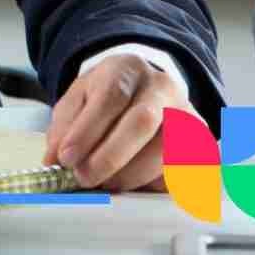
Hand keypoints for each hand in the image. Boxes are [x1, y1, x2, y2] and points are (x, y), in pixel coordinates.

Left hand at [43, 53, 194, 190]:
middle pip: (143, 121)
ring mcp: (187, 115)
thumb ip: (64, 127)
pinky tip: (134, 185)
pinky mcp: (199, 144)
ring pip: (164, 150)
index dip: (87, 131)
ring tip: (105, 183)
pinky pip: (181, 171)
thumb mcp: (78, 99)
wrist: (145, 88)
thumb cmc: (108, 96)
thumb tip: (55, 161)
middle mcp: (163, 88)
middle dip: (110, 156)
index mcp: (128, 69)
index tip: (66, 158)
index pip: (111, 96)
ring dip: (129, 175)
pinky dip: (153, 184)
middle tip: (84, 178)